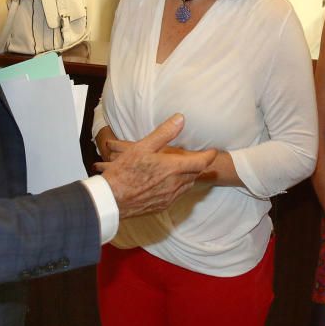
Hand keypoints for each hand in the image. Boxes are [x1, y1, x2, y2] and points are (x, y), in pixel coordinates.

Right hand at [97, 114, 215, 218]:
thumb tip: (180, 119)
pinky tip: (170, 182)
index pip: (200, 163)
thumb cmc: (124, 171)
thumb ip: (164, 133)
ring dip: (189, 176)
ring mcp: (169, 197)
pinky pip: (177, 195)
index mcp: (173, 169)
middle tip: (198, 157)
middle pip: (195, 174)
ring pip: (187, 185)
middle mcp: (175, 185)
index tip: (213, 151)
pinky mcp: (162, 206)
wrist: (111, 200)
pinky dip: (179, 187)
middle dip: (198, 165)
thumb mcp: (143, 146)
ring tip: (185, 168)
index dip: (209, 156)